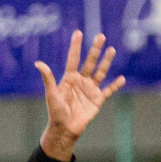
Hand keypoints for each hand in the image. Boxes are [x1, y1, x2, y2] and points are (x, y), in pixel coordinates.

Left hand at [36, 32, 124, 159]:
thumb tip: (38, 63)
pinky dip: (115, 85)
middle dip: (95, 49)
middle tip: (101, 36)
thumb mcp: (51, 94)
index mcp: (69, 78)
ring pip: (100, 72)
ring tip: (112, 50)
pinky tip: (122, 78)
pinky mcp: (97, 100)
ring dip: (106, 61)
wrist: (65, 129)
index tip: (78, 33)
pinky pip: (108, 90)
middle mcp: (81, 81)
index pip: (73, 58)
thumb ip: (48, 78)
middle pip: (89, 62)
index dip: (76, 46)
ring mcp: (90, 89)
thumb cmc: (55, 112)